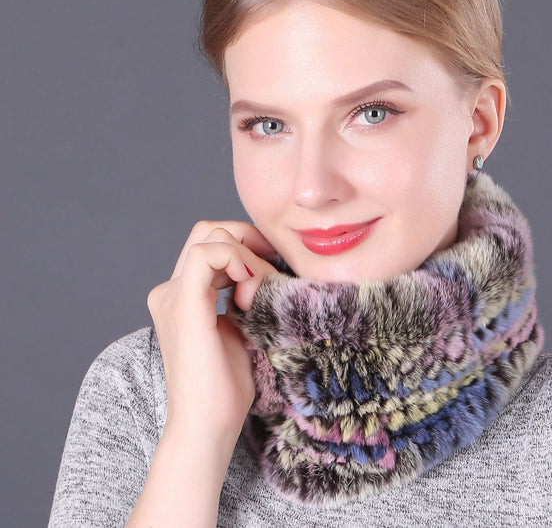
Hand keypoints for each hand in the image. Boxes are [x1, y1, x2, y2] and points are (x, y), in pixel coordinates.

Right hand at [147, 220, 278, 451]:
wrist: (209, 425)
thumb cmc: (227, 384)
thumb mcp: (242, 325)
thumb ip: (245, 293)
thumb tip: (267, 266)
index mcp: (182, 295)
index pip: (212, 243)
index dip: (246, 243)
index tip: (275, 262)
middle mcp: (170, 290)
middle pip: (208, 231)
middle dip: (247, 237)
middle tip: (274, 261)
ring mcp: (172, 295)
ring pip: (210, 235)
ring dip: (246, 251)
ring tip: (260, 287)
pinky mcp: (183, 304)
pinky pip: (207, 253)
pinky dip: (235, 257)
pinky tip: (250, 285)